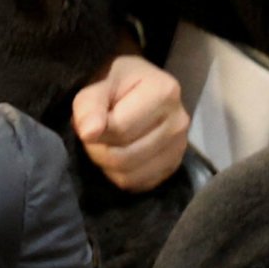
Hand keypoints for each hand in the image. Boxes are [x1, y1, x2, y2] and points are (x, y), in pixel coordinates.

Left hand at [72, 53, 189, 192]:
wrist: (138, 87)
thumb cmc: (117, 82)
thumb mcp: (99, 82)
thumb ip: (90, 104)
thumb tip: (89, 133)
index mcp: (164, 92)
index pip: (119, 129)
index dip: (94, 131)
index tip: (88, 120)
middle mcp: (179, 121)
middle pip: (124, 156)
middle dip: (99, 150)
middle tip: (94, 135)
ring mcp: (180, 147)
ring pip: (129, 175)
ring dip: (107, 165)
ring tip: (106, 143)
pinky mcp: (174, 166)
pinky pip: (140, 184)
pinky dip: (122, 176)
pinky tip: (119, 155)